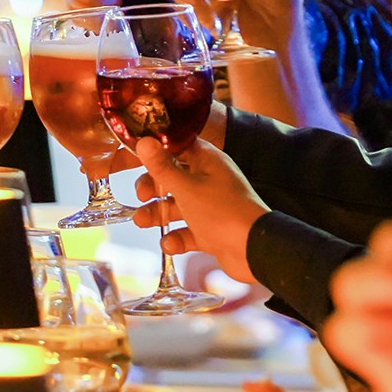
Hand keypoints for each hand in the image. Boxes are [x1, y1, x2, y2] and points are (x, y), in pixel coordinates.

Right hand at [130, 137, 270, 284]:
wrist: (255, 251)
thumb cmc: (223, 212)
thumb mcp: (186, 188)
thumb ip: (162, 167)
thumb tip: (144, 140)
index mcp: (207, 161)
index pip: (178, 147)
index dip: (157, 150)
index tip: (136, 156)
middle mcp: (209, 180)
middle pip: (173, 178)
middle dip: (154, 187)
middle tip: (141, 195)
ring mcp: (210, 207)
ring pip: (177, 206)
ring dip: (158, 214)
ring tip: (141, 221)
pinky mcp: (211, 231)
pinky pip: (188, 232)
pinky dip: (176, 238)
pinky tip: (169, 244)